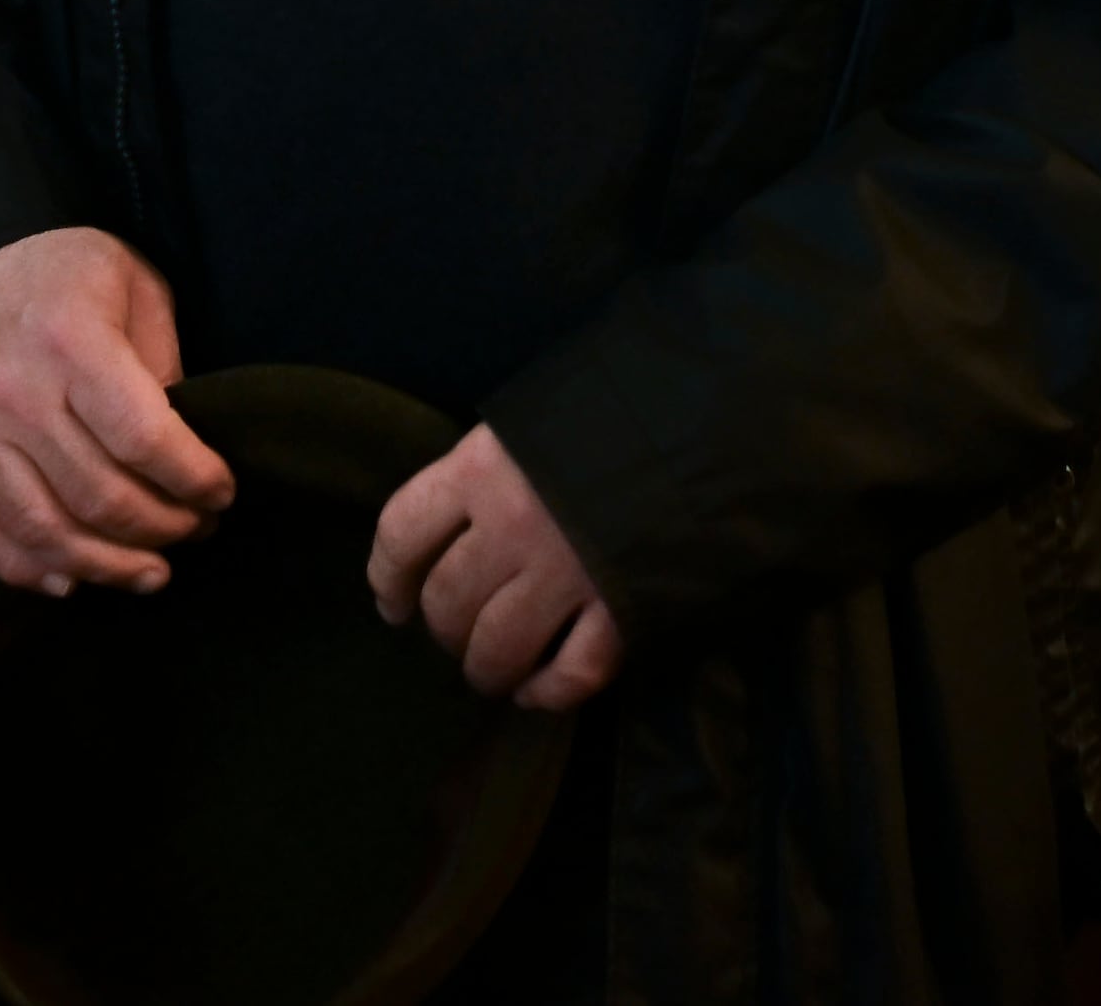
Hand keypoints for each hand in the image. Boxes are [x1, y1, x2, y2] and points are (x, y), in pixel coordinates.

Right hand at [0, 227, 230, 595]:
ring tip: (151, 574)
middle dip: (163, 527)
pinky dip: (23, 569)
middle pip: (98, 495)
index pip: (142, 438)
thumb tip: (184, 446)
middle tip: (196, 531)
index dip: (192, 478)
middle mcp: (14, 392)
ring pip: (42, 529)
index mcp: (71, 340)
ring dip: (106, 565)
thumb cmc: (64, 272)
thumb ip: (162, 363)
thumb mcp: (134, 286)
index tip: (221, 493)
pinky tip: (69, 581)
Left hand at [370, 425, 622, 708]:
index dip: (388, 576)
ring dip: (486, 670)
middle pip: (448, 601)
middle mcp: (512, 526)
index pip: (401, 532)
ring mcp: (566, 574)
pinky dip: (547, 693)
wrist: (712, 416)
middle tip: (456, 634)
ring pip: (498, 648)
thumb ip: (492, 467)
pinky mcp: (621, 610)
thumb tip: (454, 520)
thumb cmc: (614, 408)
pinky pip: (570, 673)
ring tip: (491, 673)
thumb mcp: (534, 418)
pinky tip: (536, 692)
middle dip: (445, 629)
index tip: (392, 605)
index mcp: (482, 467)